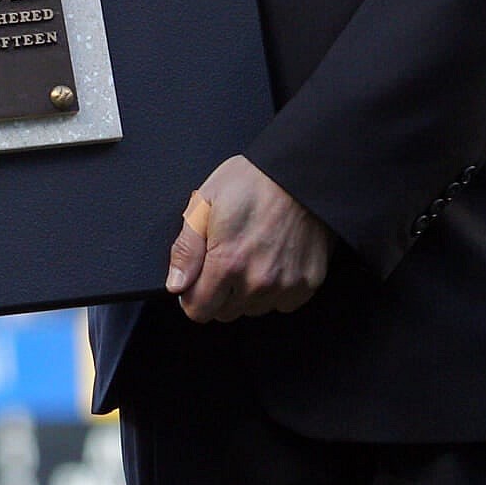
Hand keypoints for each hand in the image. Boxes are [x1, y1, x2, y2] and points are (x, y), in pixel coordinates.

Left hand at [165, 154, 331, 321]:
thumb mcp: (204, 203)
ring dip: (248, 292)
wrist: (299, 172)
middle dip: (219, 292)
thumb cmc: (251, 181)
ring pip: (254, 309)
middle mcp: (258, 281)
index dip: (192, 295)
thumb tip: (176, 284)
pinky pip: (283, 303)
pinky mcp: (309, 283)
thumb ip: (186, 249)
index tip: (198, 277)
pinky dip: (276, 289)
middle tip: (228, 257)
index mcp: (227, 262)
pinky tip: (274, 260)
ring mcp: (286, 284)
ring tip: (253, 255)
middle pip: (225, 312)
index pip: (199, 311)